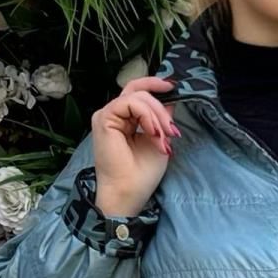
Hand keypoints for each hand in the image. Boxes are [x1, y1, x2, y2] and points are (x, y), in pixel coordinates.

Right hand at [92, 76, 179, 216]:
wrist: (128, 192)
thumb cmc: (142, 172)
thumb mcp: (160, 138)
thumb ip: (162, 117)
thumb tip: (171, 98)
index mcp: (124, 119)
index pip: (137, 92)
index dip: (155, 86)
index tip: (173, 87)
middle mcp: (114, 114)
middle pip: (138, 90)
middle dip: (161, 106)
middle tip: (172, 129)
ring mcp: (107, 115)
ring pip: (137, 96)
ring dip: (157, 114)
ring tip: (164, 136)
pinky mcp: (104, 119)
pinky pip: (130, 103)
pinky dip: (146, 114)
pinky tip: (153, 132)